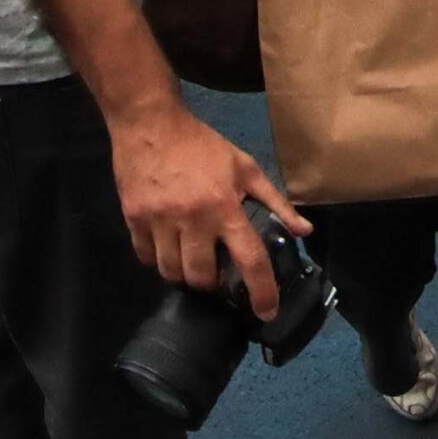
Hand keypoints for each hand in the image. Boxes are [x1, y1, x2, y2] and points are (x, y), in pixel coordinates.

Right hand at [112, 102, 308, 323]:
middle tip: (216, 275)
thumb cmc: (203, 146)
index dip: (261, 291)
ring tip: (192, 261)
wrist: (151, 125)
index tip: (267, 312)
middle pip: (201, 278)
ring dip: (184, 275)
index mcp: (225, 207)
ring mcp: (159, 221)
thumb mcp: (246, 168)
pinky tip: (167, 246)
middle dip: (211, 285)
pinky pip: (145, 258)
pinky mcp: (133, 220)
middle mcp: (192, 219)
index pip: (249, 259)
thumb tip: (304, 231)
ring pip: (170, 273)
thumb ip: (276, 202)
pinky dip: (157, 260)